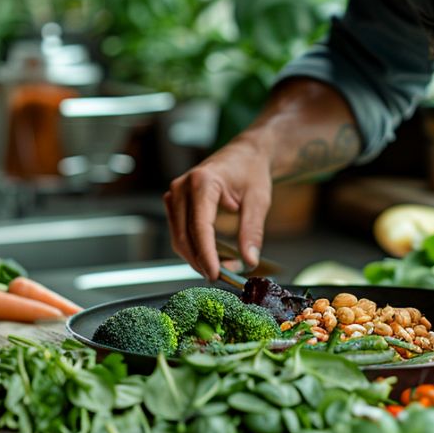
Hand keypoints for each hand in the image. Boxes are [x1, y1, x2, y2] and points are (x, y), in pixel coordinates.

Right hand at [164, 138, 271, 280]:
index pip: (199, 227)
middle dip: (202, 261)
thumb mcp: (258, 200)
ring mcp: (175, 195)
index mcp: (202, 181)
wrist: (244, 155)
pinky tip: (212, 257)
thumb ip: (252, 231)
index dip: (206, 254)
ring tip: (222, 268)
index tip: (217, 274)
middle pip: (184, 236)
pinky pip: (179, 233)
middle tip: (225, 278)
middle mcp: (182, 187)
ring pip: (178, 238)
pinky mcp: (175, 203)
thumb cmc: (251, 171)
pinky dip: (193, 249)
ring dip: (197, 258)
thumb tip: (249, 261)